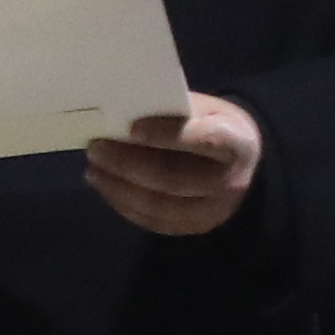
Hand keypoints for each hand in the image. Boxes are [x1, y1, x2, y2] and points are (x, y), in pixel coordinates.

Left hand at [87, 90, 266, 236]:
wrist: (240, 162)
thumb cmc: (212, 126)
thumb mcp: (203, 109)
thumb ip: (171, 112)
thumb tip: (121, 112)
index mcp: (236, 143)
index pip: (204, 140)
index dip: (167, 135)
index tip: (132, 127)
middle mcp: (230, 182)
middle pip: (173, 178)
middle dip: (127, 164)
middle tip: (96, 149)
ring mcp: (213, 210)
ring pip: (158, 204)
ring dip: (118, 187)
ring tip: (93, 169)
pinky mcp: (194, 226)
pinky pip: (153, 220)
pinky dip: (123, 202)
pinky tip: (106, 185)